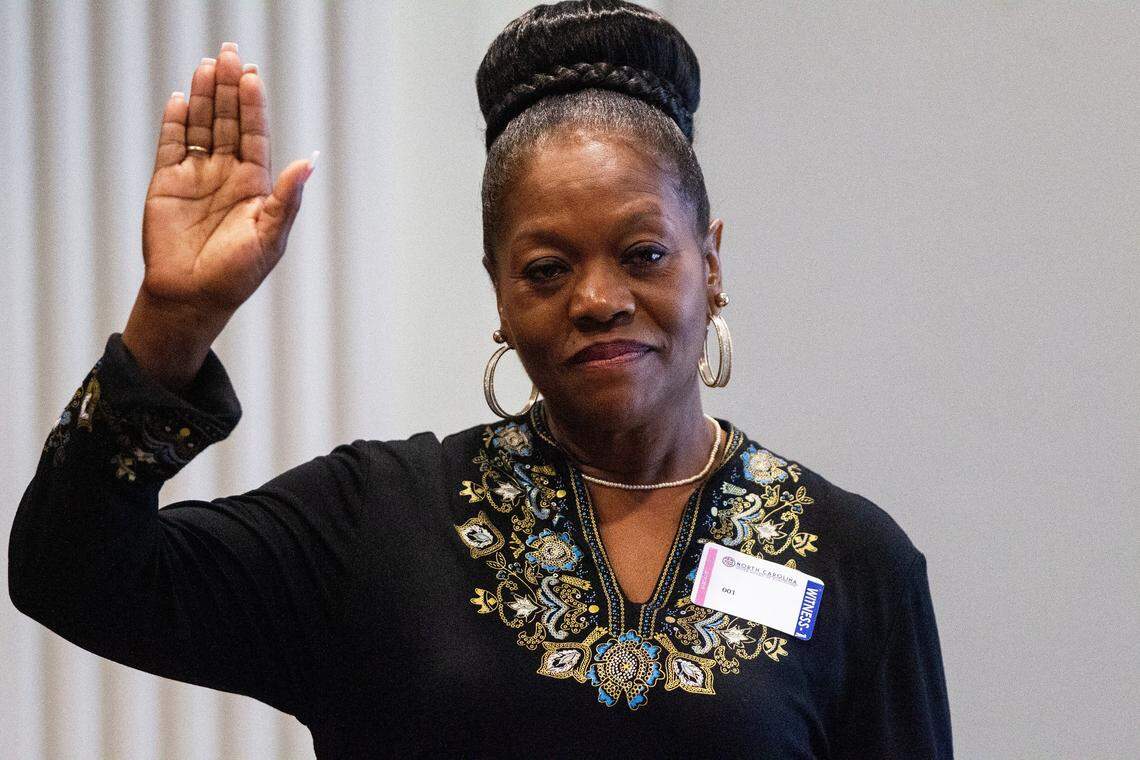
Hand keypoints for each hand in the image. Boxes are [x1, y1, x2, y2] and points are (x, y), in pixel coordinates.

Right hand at [123, 41, 314, 390]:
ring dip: (204, 97)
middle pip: (228, 122)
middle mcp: (227, 174)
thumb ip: (286, 199)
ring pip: (201, 126)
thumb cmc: (237, 274)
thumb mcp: (270, 238)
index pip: (255, 134)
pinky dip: (175, 122)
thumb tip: (309, 162)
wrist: (192, 297)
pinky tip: (181, 99)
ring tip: (208, 65)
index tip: (253, 76)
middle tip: (230, 54)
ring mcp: (196, 176)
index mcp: (255, 185)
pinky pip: (172, 145)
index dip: (253, 105)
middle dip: (229, 89)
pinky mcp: (167, 183)